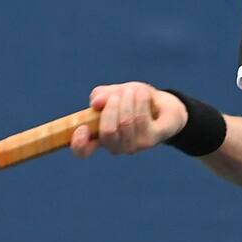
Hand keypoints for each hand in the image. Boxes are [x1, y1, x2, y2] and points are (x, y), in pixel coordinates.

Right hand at [70, 82, 187, 158]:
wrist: (163, 104)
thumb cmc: (134, 100)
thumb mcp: (114, 92)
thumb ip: (101, 95)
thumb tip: (96, 103)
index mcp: (100, 137)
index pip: (83, 151)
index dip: (78, 143)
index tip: (82, 128)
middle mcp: (115, 146)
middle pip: (108, 132)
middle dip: (112, 107)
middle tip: (118, 95)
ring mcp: (133, 146)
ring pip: (126, 122)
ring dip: (128, 99)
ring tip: (134, 90)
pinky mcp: (150, 141)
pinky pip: (141, 119)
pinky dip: (140, 100)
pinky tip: (143, 93)